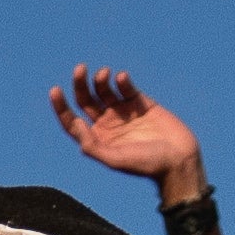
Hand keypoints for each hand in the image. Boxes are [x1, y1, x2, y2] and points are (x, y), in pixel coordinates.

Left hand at [44, 65, 204, 194]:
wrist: (179, 159)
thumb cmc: (147, 164)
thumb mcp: (116, 159)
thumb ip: (93, 146)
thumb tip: (75, 125)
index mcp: (97, 139)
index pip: (72, 121)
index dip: (61, 107)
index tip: (55, 90)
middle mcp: (107, 124)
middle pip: (85, 100)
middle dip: (79, 84)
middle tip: (80, 69)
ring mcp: (123, 112)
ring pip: (103, 90)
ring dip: (99, 79)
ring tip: (104, 74)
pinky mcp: (141, 102)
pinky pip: (126, 86)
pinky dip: (121, 80)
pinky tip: (122, 79)